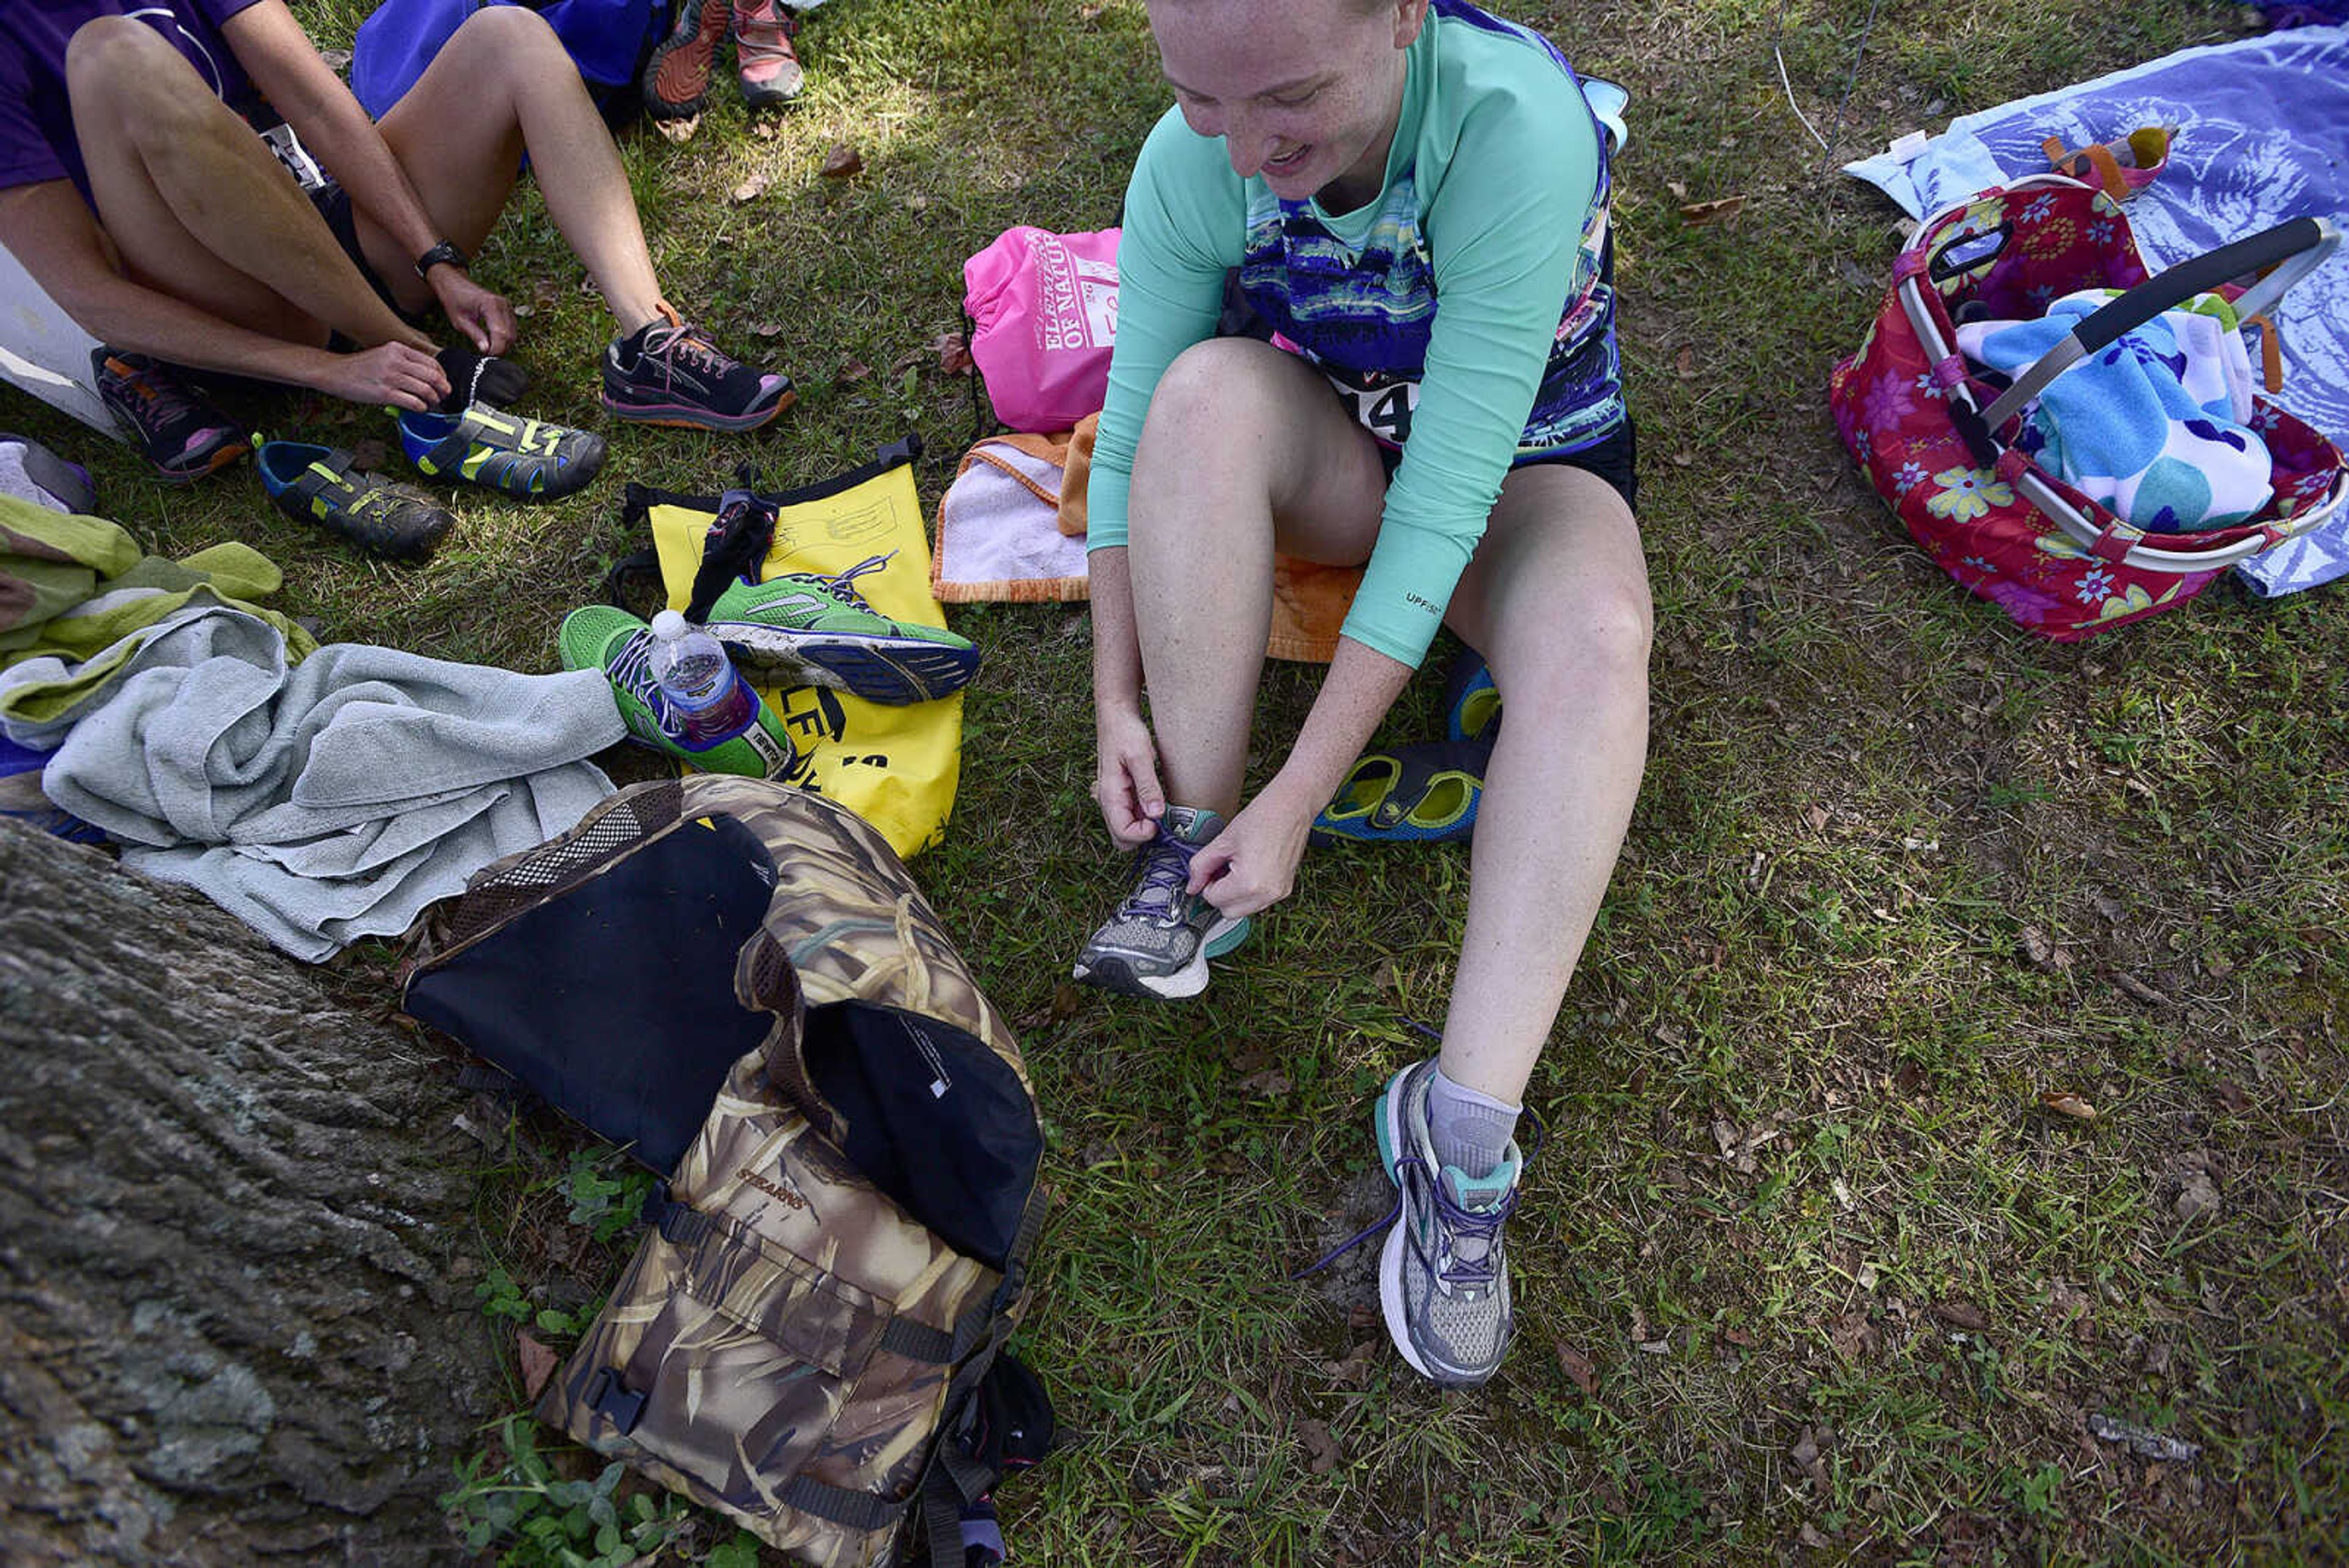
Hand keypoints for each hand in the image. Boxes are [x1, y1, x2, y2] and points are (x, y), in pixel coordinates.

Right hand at [312, 341, 449, 410]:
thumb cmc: (360, 367)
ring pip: (427, 390)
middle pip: (433, 376)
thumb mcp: (384, 355)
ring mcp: (391, 377)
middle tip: (443, 396)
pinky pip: (414, 402)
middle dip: (443, 389)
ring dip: (433, 400)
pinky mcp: (385, 393)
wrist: (335, 372)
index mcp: (398, 349)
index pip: (432, 363)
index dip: (443, 376)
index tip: (444, 384)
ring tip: (431, 403)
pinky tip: (419, 408)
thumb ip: (405, 362)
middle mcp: (396, 361)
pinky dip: (422, 408)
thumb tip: (429, 377)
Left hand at [428, 267, 515, 355]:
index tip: (486, 356)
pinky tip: (493, 340)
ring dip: (503, 344)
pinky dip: (505, 338)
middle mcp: (503, 304)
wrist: (454, 284)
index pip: (501, 334)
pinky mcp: (508, 309)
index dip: (496, 349)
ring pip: (513, 334)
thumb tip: (486, 349)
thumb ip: (475, 335)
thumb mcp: (460, 321)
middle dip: (500, 348)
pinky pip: (512, 328)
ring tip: (488, 348)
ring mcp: (507, 306)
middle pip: (510, 335)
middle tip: (486, 354)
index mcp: (491, 305)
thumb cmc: (454, 300)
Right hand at [1093, 701, 1164, 848]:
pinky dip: (1144, 816)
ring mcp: (1115, 800)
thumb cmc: (1125, 732)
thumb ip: (1148, 786)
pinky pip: (1132, 816)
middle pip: (1122, 839)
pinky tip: (1156, 801)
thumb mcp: (1140, 757)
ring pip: (1127, 830)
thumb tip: (1156, 815)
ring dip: (1145, 826)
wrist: (1116, 716)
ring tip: (1160, 806)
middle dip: (1143, 835)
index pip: (1123, 834)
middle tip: (1161, 817)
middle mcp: (1108, 802)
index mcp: (1110, 795)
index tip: (1160, 820)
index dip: (1144, 834)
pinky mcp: (1122, 795)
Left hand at [1186, 787, 1315, 919]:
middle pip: (1228, 912)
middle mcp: (1267, 894)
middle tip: (1220, 869)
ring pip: (1244, 910)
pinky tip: (1250, 870)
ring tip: (1237, 867)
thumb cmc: (1262, 817)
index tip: (1211, 868)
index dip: (1207, 883)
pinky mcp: (1285, 889)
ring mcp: (1279, 893)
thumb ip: (1201, 866)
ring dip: (1234, 895)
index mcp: (1250, 883)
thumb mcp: (1222, 841)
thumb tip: (1192, 886)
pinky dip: (1249, 892)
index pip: (1214, 900)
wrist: (1291, 807)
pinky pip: (1259, 902)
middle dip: (1219, 894)